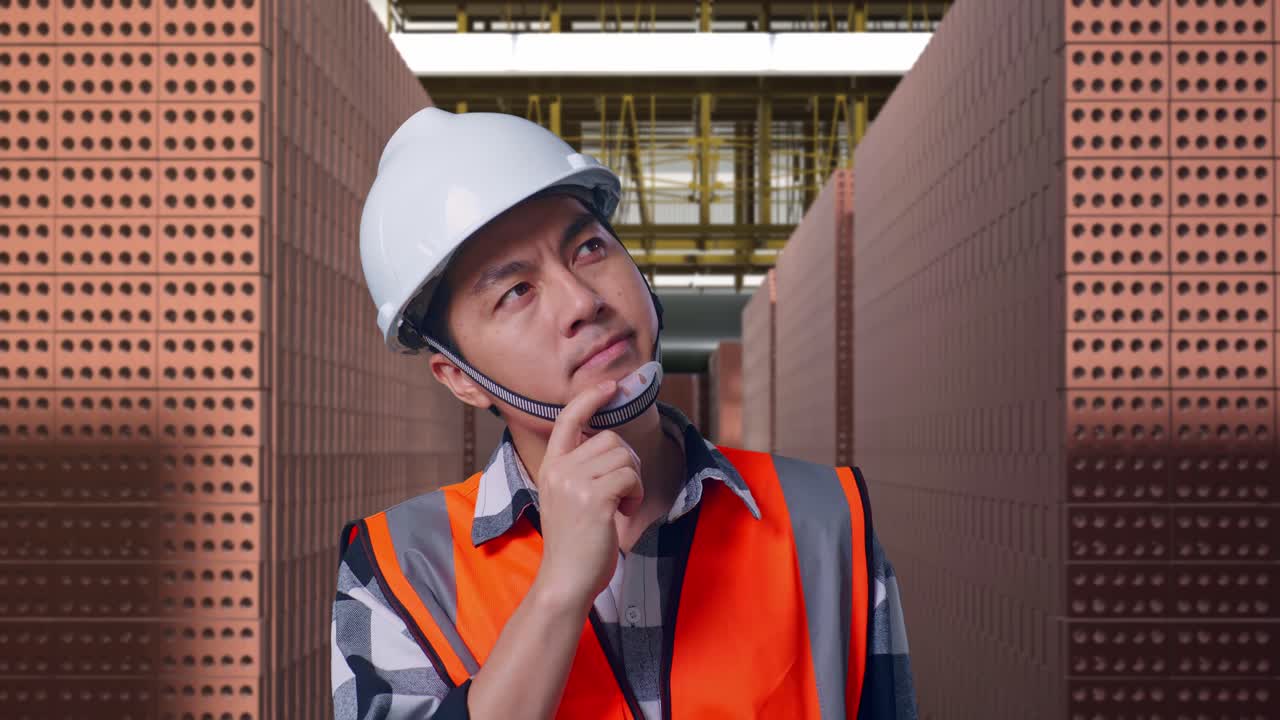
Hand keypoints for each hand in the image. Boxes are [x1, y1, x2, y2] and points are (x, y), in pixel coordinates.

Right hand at [533, 380, 644, 611]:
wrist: (566, 580)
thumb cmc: (574, 543)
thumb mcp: (566, 497)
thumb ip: (579, 469)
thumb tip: (609, 444)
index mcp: (551, 467)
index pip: (568, 419)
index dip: (591, 399)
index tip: (610, 386)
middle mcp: (559, 469)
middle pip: (610, 439)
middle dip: (626, 463)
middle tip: (621, 493)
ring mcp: (575, 483)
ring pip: (624, 457)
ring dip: (633, 481)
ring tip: (621, 505)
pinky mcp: (595, 498)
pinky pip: (631, 477)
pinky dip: (636, 494)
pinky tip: (624, 513)